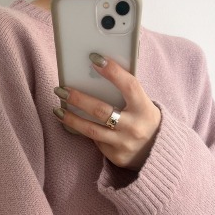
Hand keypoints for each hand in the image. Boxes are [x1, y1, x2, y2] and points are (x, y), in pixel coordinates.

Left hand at [53, 52, 160, 172]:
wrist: (156, 153)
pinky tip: (73, 123)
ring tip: (58, 109)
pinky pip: (95, 141)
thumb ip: (127, 93)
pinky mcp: (115, 156)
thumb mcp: (144, 105)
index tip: (95, 59)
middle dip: (78, 98)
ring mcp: (124, 143)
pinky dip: (83, 130)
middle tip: (61, 89)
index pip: (129, 86)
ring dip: (71, 118)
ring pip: (91, 129)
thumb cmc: (144, 120)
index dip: (113, 71)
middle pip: (101, 110)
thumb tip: (98, 73)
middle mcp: (134, 127)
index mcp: (145, 109)